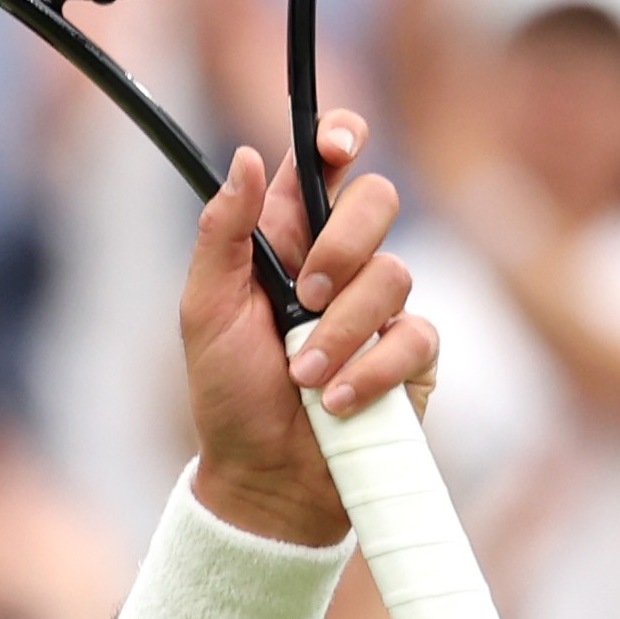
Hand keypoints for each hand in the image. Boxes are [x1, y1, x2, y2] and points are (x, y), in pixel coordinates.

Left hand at [180, 109, 432, 545]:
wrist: (264, 479)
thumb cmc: (229, 395)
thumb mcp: (205, 312)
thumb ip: (223, 234)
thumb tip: (247, 156)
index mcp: (287, 241)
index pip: (324, 169)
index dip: (340, 139)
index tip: (338, 143)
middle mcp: (342, 265)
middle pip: (378, 200)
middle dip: (344, 244)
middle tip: (304, 295)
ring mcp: (382, 309)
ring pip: (395, 273)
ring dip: (341, 330)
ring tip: (303, 376)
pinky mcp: (414, 356)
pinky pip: (414, 336)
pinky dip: (370, 371)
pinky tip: (334, 401)